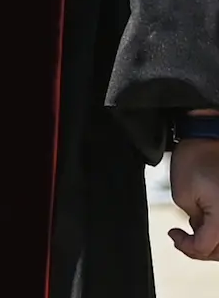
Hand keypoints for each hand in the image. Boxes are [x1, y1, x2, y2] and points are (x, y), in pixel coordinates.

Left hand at [173, 136, 218, 259]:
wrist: (209, 138)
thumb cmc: (196, 161)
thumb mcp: (184, 197)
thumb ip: (196, 225)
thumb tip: (201, 236)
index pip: (206, 248)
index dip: (185, 245)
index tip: (173, 234)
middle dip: (202, 249)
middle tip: (184, 238)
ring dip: (214, 243)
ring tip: (197, 230)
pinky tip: (209, 225)